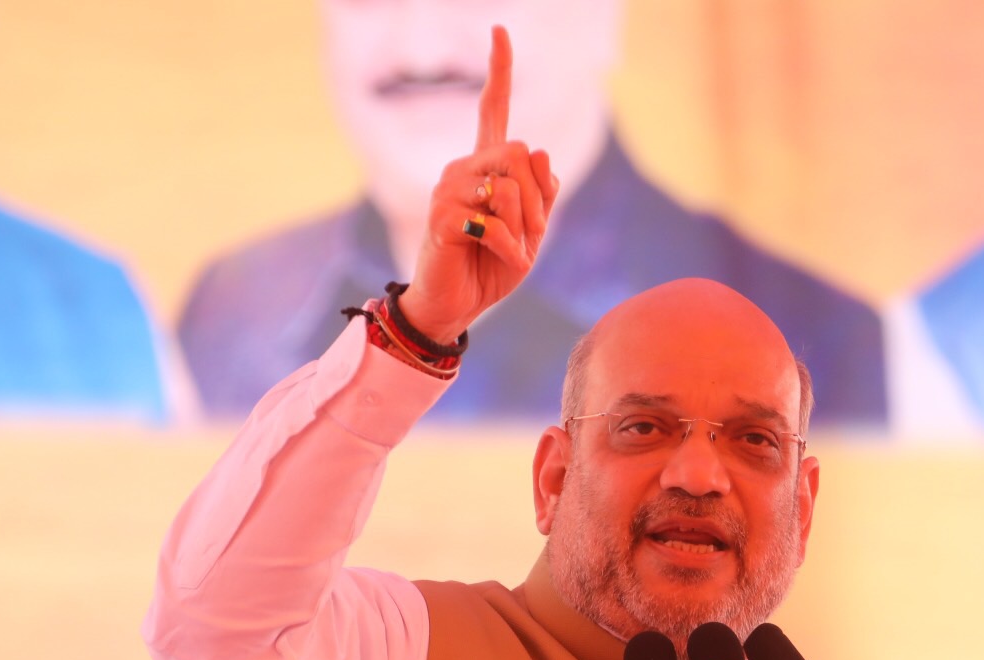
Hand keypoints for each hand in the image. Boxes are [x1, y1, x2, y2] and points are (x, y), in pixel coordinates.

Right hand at [399, 26, 560, 344]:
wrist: (455, 305)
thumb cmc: (491, 267)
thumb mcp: (531, 232)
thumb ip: (541, 195)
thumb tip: (540, 155)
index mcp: (484, 166)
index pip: (492, 110)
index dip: (498, 71)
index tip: (499, 29)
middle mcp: (461, 168)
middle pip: (520, 152)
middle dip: (540, 198)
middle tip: (535, 235)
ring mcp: (447, 190)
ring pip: (509, 185)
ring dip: (527, 227)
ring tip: (516, 252)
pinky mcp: (441, 218)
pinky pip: (495, 222)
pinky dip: (512, 248)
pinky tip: (503, 261)